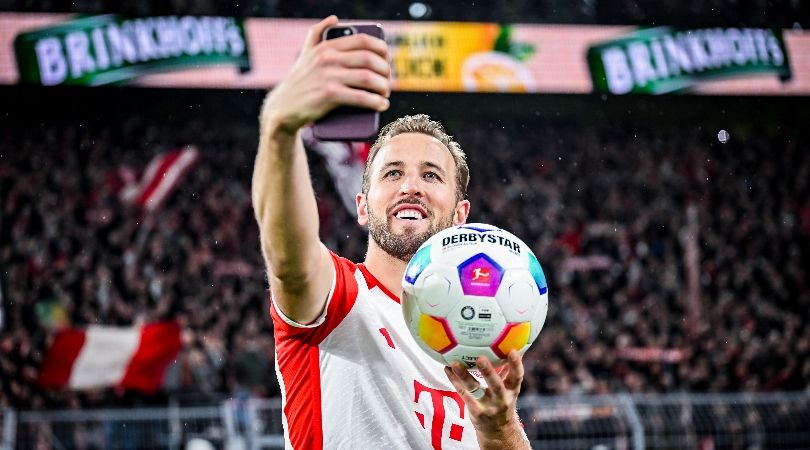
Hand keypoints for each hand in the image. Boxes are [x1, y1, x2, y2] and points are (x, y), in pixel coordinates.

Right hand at [261, 16, 390, 133]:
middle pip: (369, 60)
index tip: (387, 60)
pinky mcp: (329, 96)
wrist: (283, 107)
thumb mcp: (306, 53)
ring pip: (368, 78)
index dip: (381, 49)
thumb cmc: (300, 81)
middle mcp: (328, 58)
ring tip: (385, 94)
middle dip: (385, 71)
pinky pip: (361, 97)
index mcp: (327, 46)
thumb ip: (317, 34)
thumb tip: (334, 18)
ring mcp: (328, 77)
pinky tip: (382, 105)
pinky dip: (376, 102)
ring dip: (383, 87)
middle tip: (388, 81)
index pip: (363, 41)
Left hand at [444, 351, 529, 448]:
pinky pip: (463, 393)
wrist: (498, 432)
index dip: (516, 365)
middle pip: (495, 385)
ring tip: (455, 363)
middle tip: (480, 358)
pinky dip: (454, 380)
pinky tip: (447, 368)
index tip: (513, 351)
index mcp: (512, 391)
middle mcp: (501, 399)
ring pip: (475, 389)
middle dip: (488, 372)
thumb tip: (513, 343)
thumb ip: (509, 369)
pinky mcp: (474, 411)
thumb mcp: (510, 389)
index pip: (517, 377)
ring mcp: (487, 406)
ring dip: (464, 375)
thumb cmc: (502, 401)